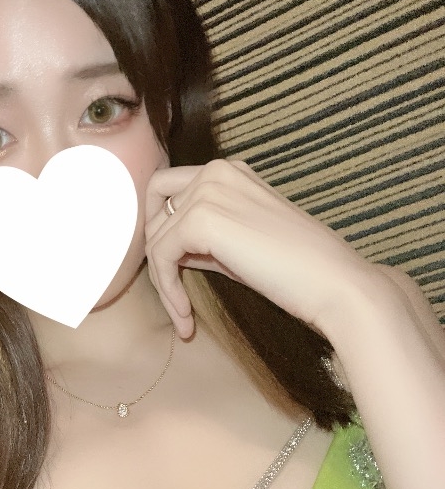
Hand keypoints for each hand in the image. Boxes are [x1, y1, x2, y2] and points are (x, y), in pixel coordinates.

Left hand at [144, 159, 376, 339]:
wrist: (334, 283)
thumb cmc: (296, 270)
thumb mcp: (240, 243)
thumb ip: (203, 236)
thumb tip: (167, 247)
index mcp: (228, 171)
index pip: (167, 193)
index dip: (161, 234)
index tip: (172, 273)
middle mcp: (215, 171)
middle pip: (155, 213)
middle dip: (158, 259)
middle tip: (174, 298)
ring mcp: (208, 191)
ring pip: (155, 240)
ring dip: (163, 284)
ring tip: (184, 317)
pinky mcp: (202, 219)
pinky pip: (162, 258)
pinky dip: (168, 291)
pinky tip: (186, 317)